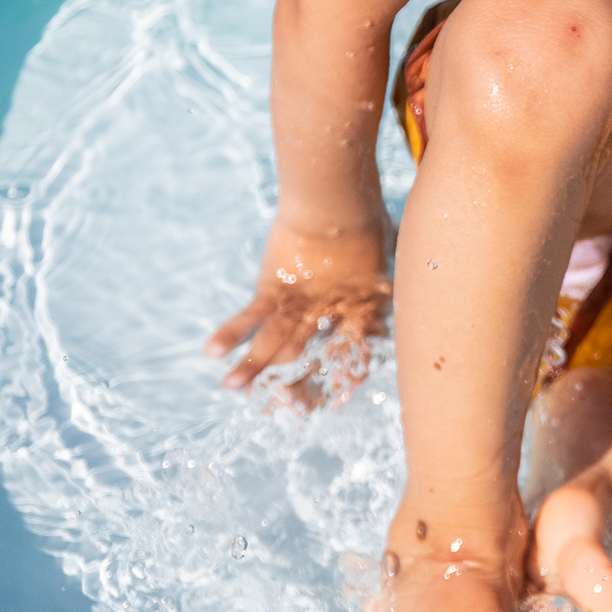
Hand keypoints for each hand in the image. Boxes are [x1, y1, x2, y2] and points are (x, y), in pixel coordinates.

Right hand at [207, 215, 393, 400]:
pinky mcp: (274, 286)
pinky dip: (230, 332)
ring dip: (254, 368)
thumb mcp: (388, 242)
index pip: (354, 348)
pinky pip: (250, 315)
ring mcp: (299, 302)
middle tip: (281, 406)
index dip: (347, 372)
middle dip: (293, 381)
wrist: (337, 204)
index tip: (341, 393)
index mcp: (358, 306)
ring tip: (232, 389)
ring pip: (275, 342)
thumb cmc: (366, 218)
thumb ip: (389, 254)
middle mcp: (327, 313)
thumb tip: (400, 243)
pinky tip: (212, 351)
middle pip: (310, 354)